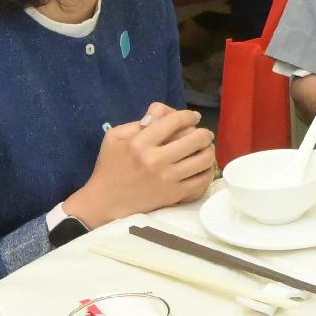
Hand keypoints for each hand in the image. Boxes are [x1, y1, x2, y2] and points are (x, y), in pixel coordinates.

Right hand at [74, 105, 222, 223]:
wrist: (106, 201)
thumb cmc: (110, 166)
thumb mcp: (115, 136)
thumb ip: (139, 122)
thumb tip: (165, 115)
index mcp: (140, 143)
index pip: (175, 121)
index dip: (189, 116)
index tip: (193, 117)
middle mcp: (156, 160)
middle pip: (195, 139)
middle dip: (204, 133)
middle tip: (204, 134)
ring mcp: (167, 179)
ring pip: (203, 160)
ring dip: (208, 151)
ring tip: (205, 149)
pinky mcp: (174, 195)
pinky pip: (202, 180)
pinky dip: (207, 171)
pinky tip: (202, 167)